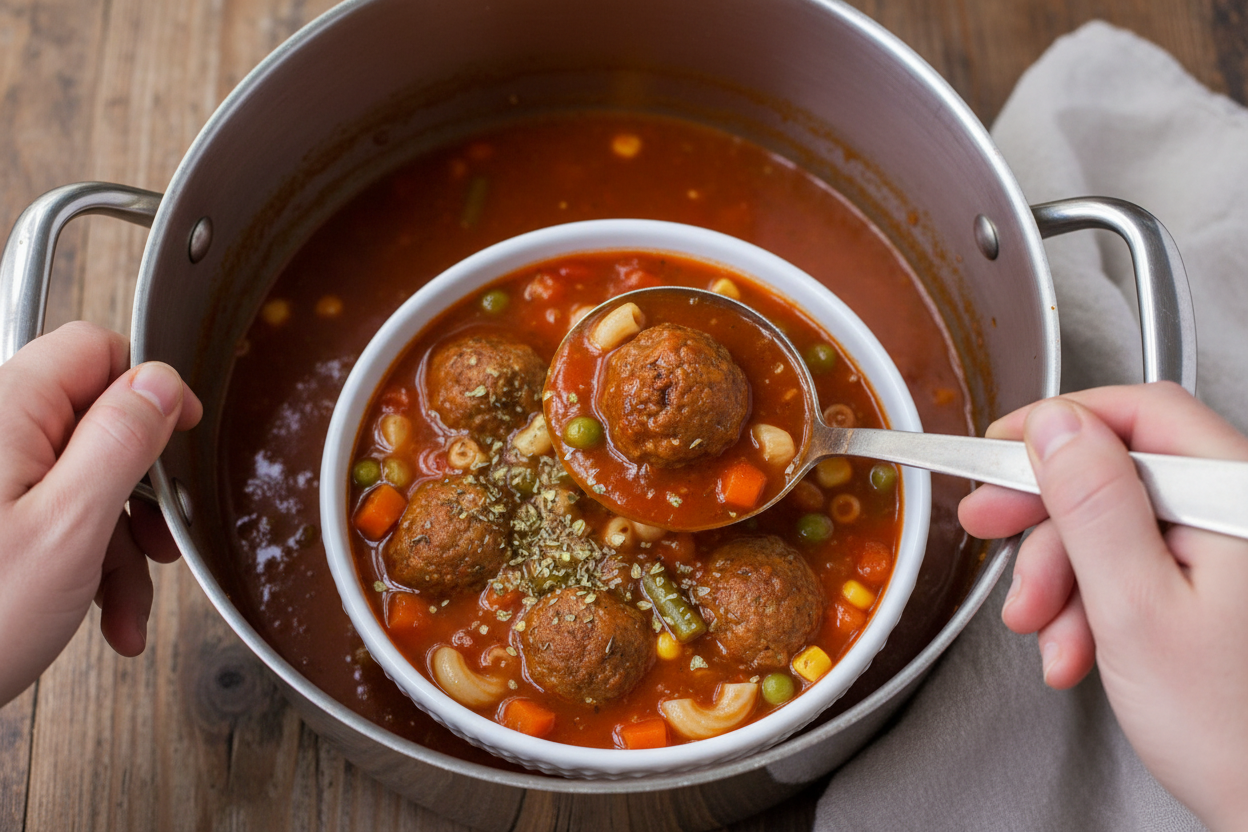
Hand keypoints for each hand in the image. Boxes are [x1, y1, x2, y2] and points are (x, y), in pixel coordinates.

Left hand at [0, 321, 201, 704]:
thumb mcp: (70, 527)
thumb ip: (120, 440)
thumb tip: (161, 382)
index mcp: (7, 414)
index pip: (94, 352)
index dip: (149, 390)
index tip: (179, 440)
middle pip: (95, 426)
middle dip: (138, 493)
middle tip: (159, 541)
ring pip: (83, 484)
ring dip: (119, 546)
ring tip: (126, 604)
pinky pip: (54, 521)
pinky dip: (88, 567)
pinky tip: (103, 617)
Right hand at [959, 382, 1247, 830]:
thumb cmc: (1233, 730)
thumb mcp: (1135, 609)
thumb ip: (1094, 506)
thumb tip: (1055, 427)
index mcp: (1235, 499)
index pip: (1141, 414)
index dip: (1059, 424)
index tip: (998, 449)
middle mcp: (1238, 513)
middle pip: (1122, 470)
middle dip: (1047, 514)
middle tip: (989, 527)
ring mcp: (1228, 551)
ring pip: (1119, 524)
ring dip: (1063, 574)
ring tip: (1044, 631)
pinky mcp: (1215, 585)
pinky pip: (1136, 565)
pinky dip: (1091, 601)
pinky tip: (1078, 645)